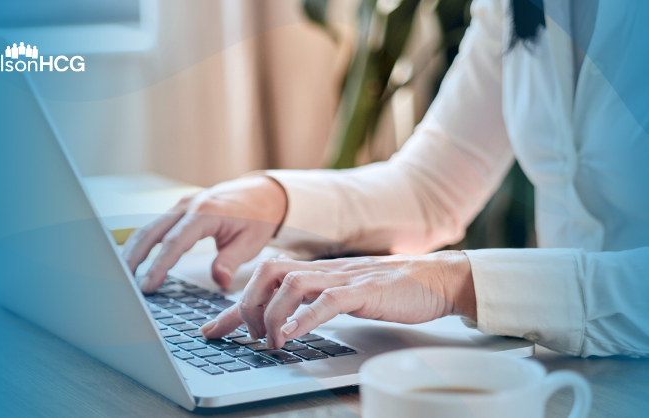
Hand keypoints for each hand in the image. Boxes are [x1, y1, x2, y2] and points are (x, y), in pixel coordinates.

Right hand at [122, 176, 286, 292]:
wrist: (262, 194)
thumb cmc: (258, 218)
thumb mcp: (251, 242)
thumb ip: (231, 261)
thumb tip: (219, 281)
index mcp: (206, 212)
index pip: (175, 242)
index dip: (159, 265)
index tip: (148, 285)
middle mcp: (189, 205)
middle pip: (151, 231)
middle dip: (134, 258)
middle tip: (124, 284)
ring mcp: (182, 205)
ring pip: (149, 227)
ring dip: (134, 251)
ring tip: (123, 276)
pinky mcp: (179, 209)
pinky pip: (155, 226)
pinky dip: (143, 243)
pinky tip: (134, 260)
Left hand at [201, 251, 475, 348]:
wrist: (437, 278)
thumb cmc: (394, 289)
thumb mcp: (346, 295)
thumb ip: (317, 302)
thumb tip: (287, 323)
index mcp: (317, 271)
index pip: (264, 281)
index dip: (233, 308)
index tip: (211, 330)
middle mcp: (324, 270)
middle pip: (267, 272)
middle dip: (247, 305)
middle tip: (247, 335)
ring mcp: (343, 278)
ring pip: (291, 283)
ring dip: (272, 315)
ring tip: (271, 342)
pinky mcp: (365, 291)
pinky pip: (328, 300)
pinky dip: (305, 317)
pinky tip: (293, 334)